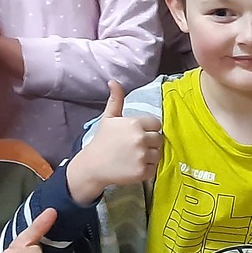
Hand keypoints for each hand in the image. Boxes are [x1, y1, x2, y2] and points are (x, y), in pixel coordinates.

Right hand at [67, 81, 161, 203]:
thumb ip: (116, 99)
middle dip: (150, 143)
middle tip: (136, 147)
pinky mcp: (142, 171)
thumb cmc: (102, 140)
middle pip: (159, 139)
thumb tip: (113, 81)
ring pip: (158, 154)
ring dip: (149, 156)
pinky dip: (146, 169)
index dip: (149, 130)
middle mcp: (140, 138)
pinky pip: (154, 169)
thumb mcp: (109, 117)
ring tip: (135, 157)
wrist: (92, 166)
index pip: (156, 124)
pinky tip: (134, 166)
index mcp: (135, 123)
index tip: (138, 135)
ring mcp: (142, 156)